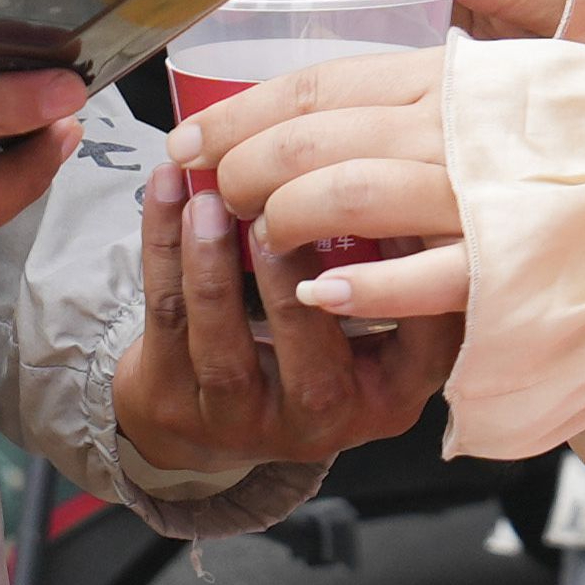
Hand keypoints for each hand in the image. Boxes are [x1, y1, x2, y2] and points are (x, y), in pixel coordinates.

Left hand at [112, 166, 460, 473]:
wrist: (202, 415)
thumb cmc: (302, 344)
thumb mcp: (370, 325)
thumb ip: (392, 259)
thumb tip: (398, 162)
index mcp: (388, 396)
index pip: (422, 354)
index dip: (410, 288)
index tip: (389, 214)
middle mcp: (323, 423)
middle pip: (314, 368)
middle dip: (292, 282)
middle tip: (277, 206)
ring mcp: (242, 422)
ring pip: (224, 347)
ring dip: (214, 263)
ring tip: (208, 199)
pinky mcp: (174, 402)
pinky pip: (165, 318)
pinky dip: (162, 246)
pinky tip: (166, 190)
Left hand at [174, 49, 473, 323]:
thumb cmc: (524, 160)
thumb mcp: (468, 110)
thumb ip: (397, 105)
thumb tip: (288, 116)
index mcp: (442, 80)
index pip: (317, 87)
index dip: (239, 116)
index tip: (188, 140)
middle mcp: (454, 131)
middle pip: (317, 138)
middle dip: (249, 168)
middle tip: (224, 193)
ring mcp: (475, 200)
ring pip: (351, 193)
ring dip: (287, 215)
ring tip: (258, 234)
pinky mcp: (497, 270)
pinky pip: (420, 281)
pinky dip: (362, 288)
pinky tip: (318, 294)